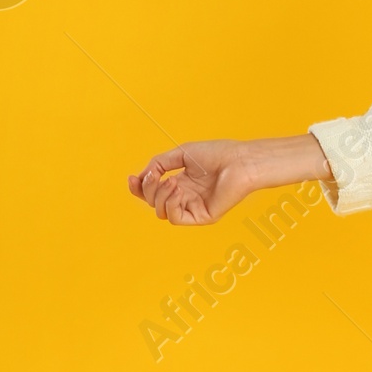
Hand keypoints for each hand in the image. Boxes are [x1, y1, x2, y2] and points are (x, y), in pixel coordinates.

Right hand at [127, 134, 331, 226]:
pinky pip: (175, 218)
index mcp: (181, 183)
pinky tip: (178, 190)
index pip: (153, 192)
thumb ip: (158, 164)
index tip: (132, 178)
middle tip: (156, 176)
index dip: (139, 188)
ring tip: (172, 182)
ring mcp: (194, 208)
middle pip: (154, 202)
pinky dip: (171, 204)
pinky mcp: (202, 216)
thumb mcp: (180, 154)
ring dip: (160, 196)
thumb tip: (141, 177)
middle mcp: (186, 197)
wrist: (239, 161)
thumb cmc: (217, 154)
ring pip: (161, 212)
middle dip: (148, 189)